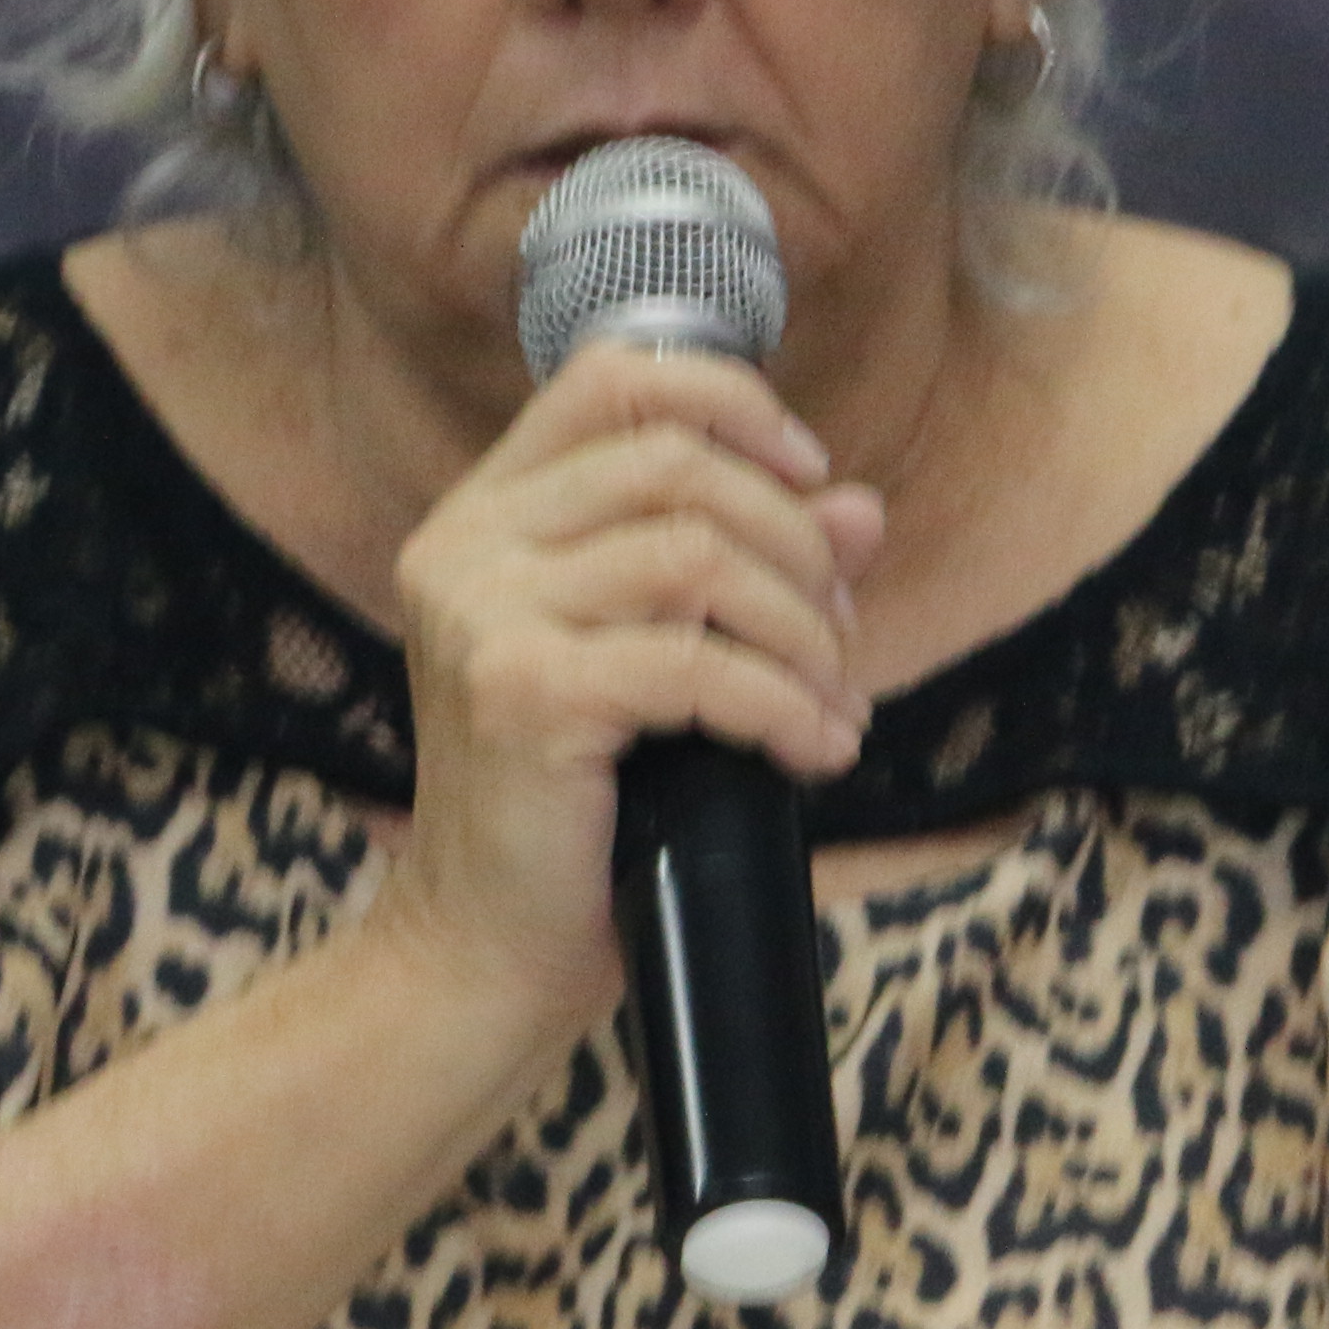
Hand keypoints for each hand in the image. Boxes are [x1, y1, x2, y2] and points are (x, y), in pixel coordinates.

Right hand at [372, 340, 883, 1026]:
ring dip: (802, 630)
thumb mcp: (663, 664)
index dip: (730, 403)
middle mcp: (467, 545)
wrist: (485, 949)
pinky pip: (700, 664)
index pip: (611, 378)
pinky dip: (785, 706)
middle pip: (676, 463)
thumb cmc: (576, 811)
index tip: (808, 475)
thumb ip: (746, 571)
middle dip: (794, 542)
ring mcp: (483, 614)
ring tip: (832, 702)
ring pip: (698, 554)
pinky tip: (814, 753)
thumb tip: (861, 509)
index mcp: (484, 515)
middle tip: (838, 636)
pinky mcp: (522, 693)